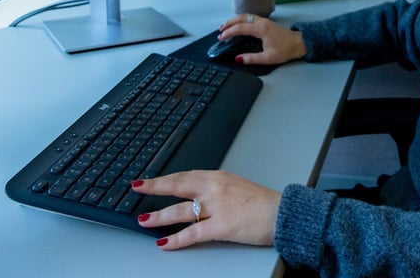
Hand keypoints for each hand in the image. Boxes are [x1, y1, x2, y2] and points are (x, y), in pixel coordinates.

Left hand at [132, 170, 280, 249]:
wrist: (282, 213)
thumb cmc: (263, 202)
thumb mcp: (237, 186)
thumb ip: (216, 188)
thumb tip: (198, 193)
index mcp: (218, 177)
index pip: (185, 175)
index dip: (165, 178)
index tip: (149, 180)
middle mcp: (215, 188)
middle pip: (178, 185)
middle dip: (155, 187)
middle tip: (137, 187)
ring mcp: (217, 207)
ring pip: (181, 211)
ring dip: (160, 216)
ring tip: (144, 220)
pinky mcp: (221, 226)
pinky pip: (193, 233)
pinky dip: (177, 239)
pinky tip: (165, 243)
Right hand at [218, 14, 306, 64]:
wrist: (299, 43)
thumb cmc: (286, 49)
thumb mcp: (268, 58)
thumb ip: (252, 58)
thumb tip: (239, 59)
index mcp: (261, 29)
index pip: (240, 28)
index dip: (229, 32)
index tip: (221, 37)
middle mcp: (262, 22)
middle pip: (241, 18)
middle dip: (229, 23)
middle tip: (220, 30)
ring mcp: (264, 21)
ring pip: (245, 16)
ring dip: (234, 20)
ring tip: (226, 26)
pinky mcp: (266, 22)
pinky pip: (250, 18)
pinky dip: (241, 20)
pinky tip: (238, 24)